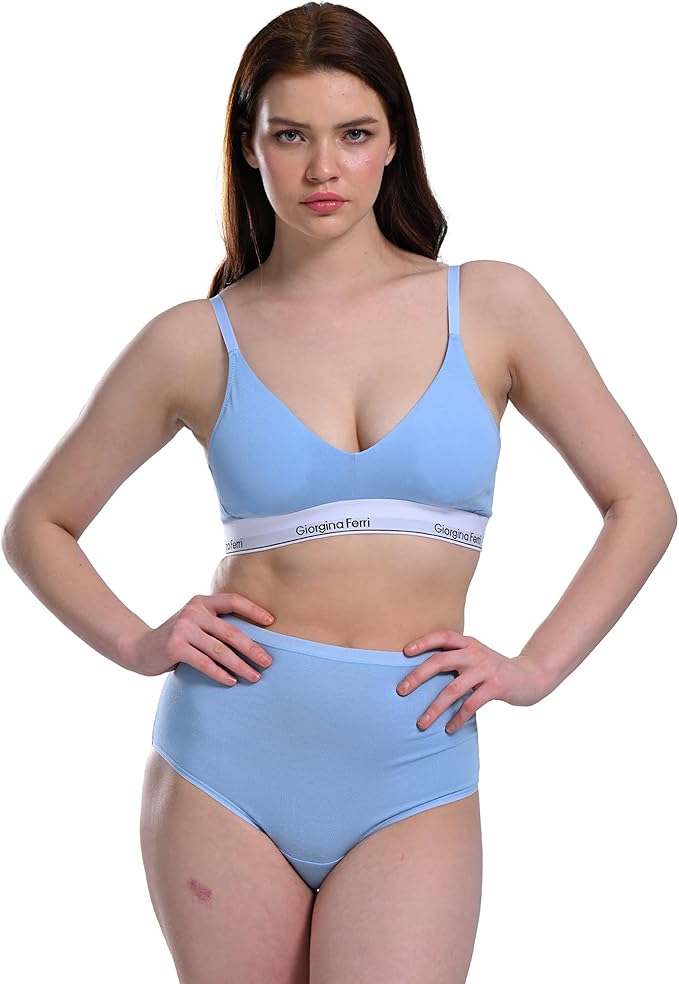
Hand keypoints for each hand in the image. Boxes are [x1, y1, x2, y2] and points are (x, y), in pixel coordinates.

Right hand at [122, 592, 275, 684]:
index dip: (253, 610)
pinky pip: (204, 662)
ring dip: (240, 665)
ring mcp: (183, 628)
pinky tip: (231, 681)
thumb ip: (214, 624)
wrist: (138, 648)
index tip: (272, 621)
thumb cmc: (175, 638)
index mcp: (201, 602)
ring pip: (220, 650)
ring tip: (254, 676)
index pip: (232, 600)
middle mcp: (193, 612)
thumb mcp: (194, 623)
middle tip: (269, 662)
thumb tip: (252, 640)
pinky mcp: (175, 646)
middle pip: (231, 631)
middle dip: (252, 648)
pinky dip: (220, 673)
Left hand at [396, 630, 551, 733]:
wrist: (530, 676)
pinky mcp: (496, 686)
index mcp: (468, 643)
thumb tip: (422, 672)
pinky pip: (471, 704)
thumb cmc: (494, 669)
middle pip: (440, 661)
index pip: (442, 636)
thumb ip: (456, 659)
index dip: (423, 642)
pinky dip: (458, 718)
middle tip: (401, 690)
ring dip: (435, 707)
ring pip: (453, 689)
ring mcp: (486, 669)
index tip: (404, 652)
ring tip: (422, 723)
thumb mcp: (476, 657)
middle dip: (418, 676)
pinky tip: (449, 729)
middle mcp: (475, 653)